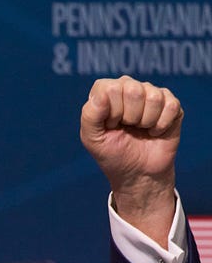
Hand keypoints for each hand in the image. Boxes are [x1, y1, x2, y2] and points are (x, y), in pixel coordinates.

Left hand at [80, 76, 181, 242]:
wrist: (138, 176)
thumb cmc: (112, 157)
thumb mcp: (92, 138)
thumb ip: (91, 114)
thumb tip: (103, 94)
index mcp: (106, 95)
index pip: (108, 86)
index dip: (109, 109)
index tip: (110, 127)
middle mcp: (129, 90)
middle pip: (131, 88)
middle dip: (128, 116)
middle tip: (127, 131)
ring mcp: (152, 97)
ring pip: (152, 95)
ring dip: (145, 121)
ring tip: (141, 133)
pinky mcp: (171, 106)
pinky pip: (169, 104)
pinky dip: (162, 123)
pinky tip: (155, 132)